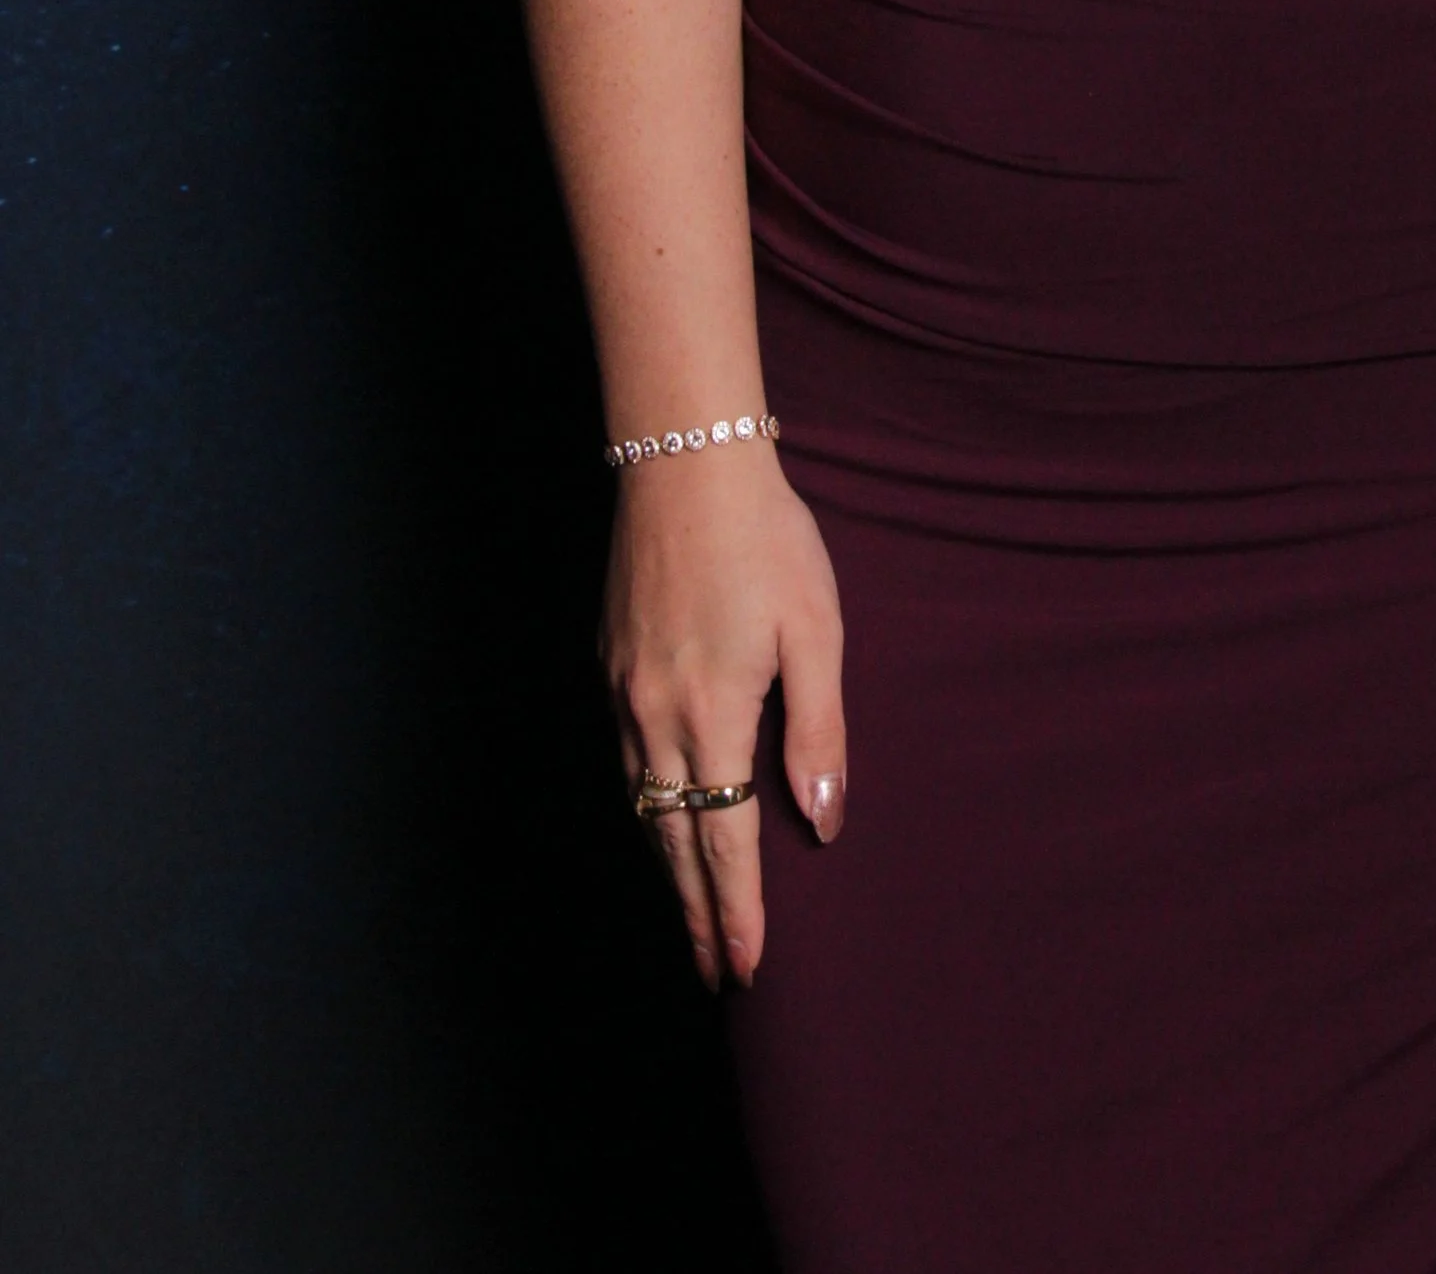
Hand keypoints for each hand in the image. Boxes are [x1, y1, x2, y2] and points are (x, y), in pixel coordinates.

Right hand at [604, 447, 847, 989]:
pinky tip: (659, 823)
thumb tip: (822, 818)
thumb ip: (818, 730)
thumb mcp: (816, 630)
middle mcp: (656, 716)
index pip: (725, 839)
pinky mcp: (610, 665)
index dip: (736, 909)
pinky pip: (625, 762)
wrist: (686, 463)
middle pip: (673, 842)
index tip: (744, 969)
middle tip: (711, 975)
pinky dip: (643, 810)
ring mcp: (624, 692)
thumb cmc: (766, 539)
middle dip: (696, 914)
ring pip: (642, 808)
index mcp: (714, 713)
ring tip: (689, 919)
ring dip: (666, 871)